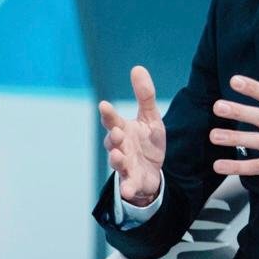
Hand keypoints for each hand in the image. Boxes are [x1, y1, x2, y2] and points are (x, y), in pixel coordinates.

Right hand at [99, 65, 165, 206]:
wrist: (154, 170)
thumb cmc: (147, 141)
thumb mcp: (151, 117)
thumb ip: (144, 95)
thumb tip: (137, 67)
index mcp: (123, 129)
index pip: (112, 120)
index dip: (108, 114)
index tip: (104, 105)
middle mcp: (120, 147)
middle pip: (112, 141)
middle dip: (113, 137)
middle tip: (116, 132)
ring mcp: (124, 164)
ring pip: (117, 162)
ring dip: (116, 159)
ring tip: (118, 156)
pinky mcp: (132, 181)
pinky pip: (128, 185)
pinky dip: (127, 188)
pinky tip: (127, 191)